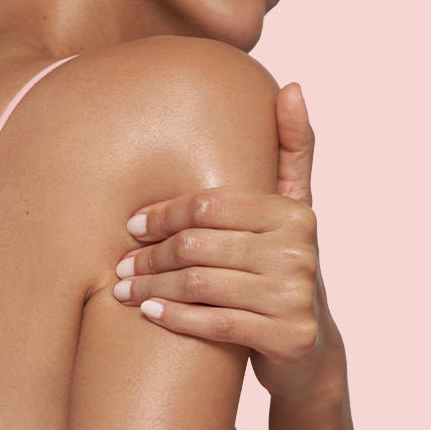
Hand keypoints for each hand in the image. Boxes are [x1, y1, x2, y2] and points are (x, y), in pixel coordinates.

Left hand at [113, 84, 346, 403]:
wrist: (309, 344)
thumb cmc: (284, 259)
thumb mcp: (294, 203)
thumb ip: (292, 147)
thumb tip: (292, 86)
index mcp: (293, 211)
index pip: (210, 204)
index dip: (164, 213)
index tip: (132, 223)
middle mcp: (298, 250)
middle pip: (199, 244)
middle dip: (151, 254)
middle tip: (121, 261)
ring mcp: (295, 294)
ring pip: (201, 283)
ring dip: (153, 286)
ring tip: (123, 287)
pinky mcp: (287, 335)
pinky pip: (215, 323)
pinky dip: (176, 318)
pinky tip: (149, 312)